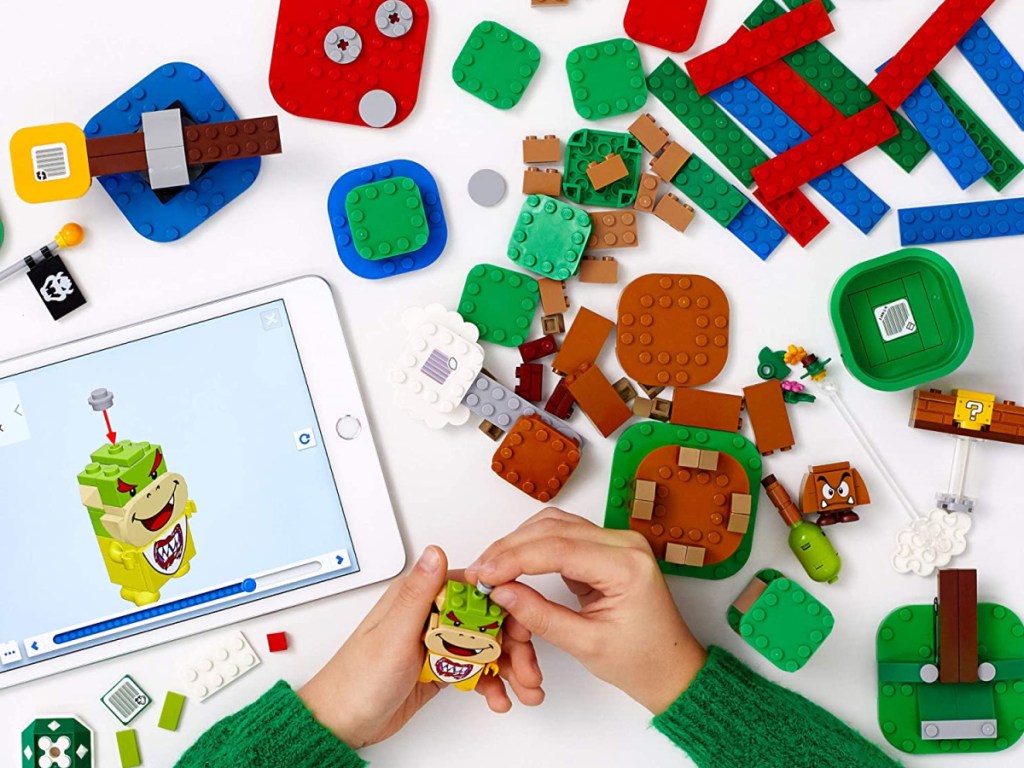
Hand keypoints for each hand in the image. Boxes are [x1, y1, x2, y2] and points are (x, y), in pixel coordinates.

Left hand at [298, 546, 543, 748]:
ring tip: (523, 687)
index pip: (474, 589)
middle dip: (513, 643)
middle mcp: (429, 615)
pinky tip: (499, 697)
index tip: (522, 624)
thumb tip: (435, 552)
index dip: (504, 605)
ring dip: (509, 666)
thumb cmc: (357, 678)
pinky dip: (492, 683)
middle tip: (528, 666)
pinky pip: (476, 669)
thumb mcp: (393, 634)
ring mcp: (436, 642)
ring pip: (486, 646)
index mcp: (418, 597)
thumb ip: (419, 593)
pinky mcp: (439, 666)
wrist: (343, 722)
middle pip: (487, 620)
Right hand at [465, 509, 706, 713]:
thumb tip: (500, 592)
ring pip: (555, 525)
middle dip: (510, 548)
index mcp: (626, 566)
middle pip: (554, 529)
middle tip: (479, 572)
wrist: (672, 668)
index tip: (484, 575)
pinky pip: (564, 534)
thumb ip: (540, 615)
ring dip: (519, 542)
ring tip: (491, 568)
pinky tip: (513, 562)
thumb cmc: (641, 661)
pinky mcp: (606, 549)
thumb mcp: (586, 645)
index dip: (514, 559)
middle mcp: (624, 544)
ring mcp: (616, 543)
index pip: (558, 548)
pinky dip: (534, 545)